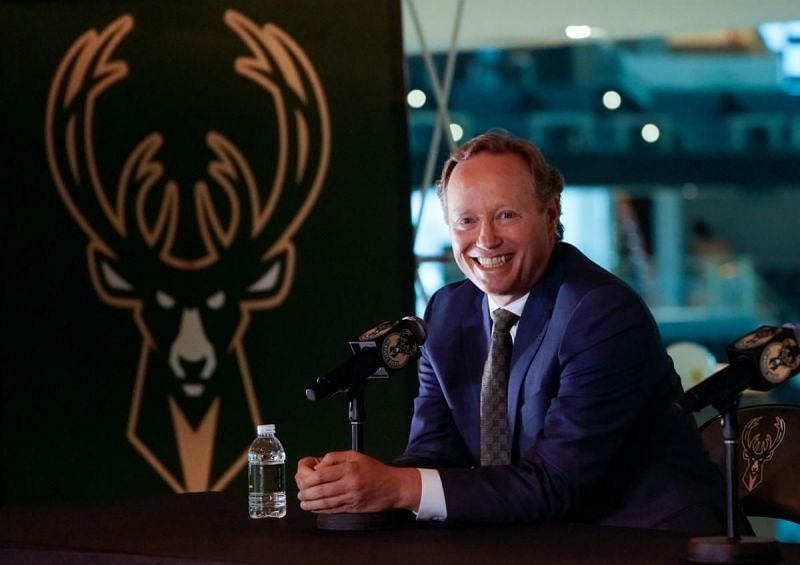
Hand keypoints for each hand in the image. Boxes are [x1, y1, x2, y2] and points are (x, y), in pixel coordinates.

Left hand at [294, 450, 420, 513]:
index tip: (303, 474)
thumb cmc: (375, 470)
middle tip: (300, 491)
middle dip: (305, 491)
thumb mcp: (355, 455)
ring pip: (324, 502)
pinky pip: (332, 510)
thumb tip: (318, 465)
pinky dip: (320, 509)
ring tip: (302, 501)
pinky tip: (314, 507)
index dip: (307, 475)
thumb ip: (334, 458)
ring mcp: (351, 498)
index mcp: (349, 468)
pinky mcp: (352, 508)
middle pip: (319, 490)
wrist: (393, 487)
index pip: (320, 474)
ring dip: (310, 503)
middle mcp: (349, 484)